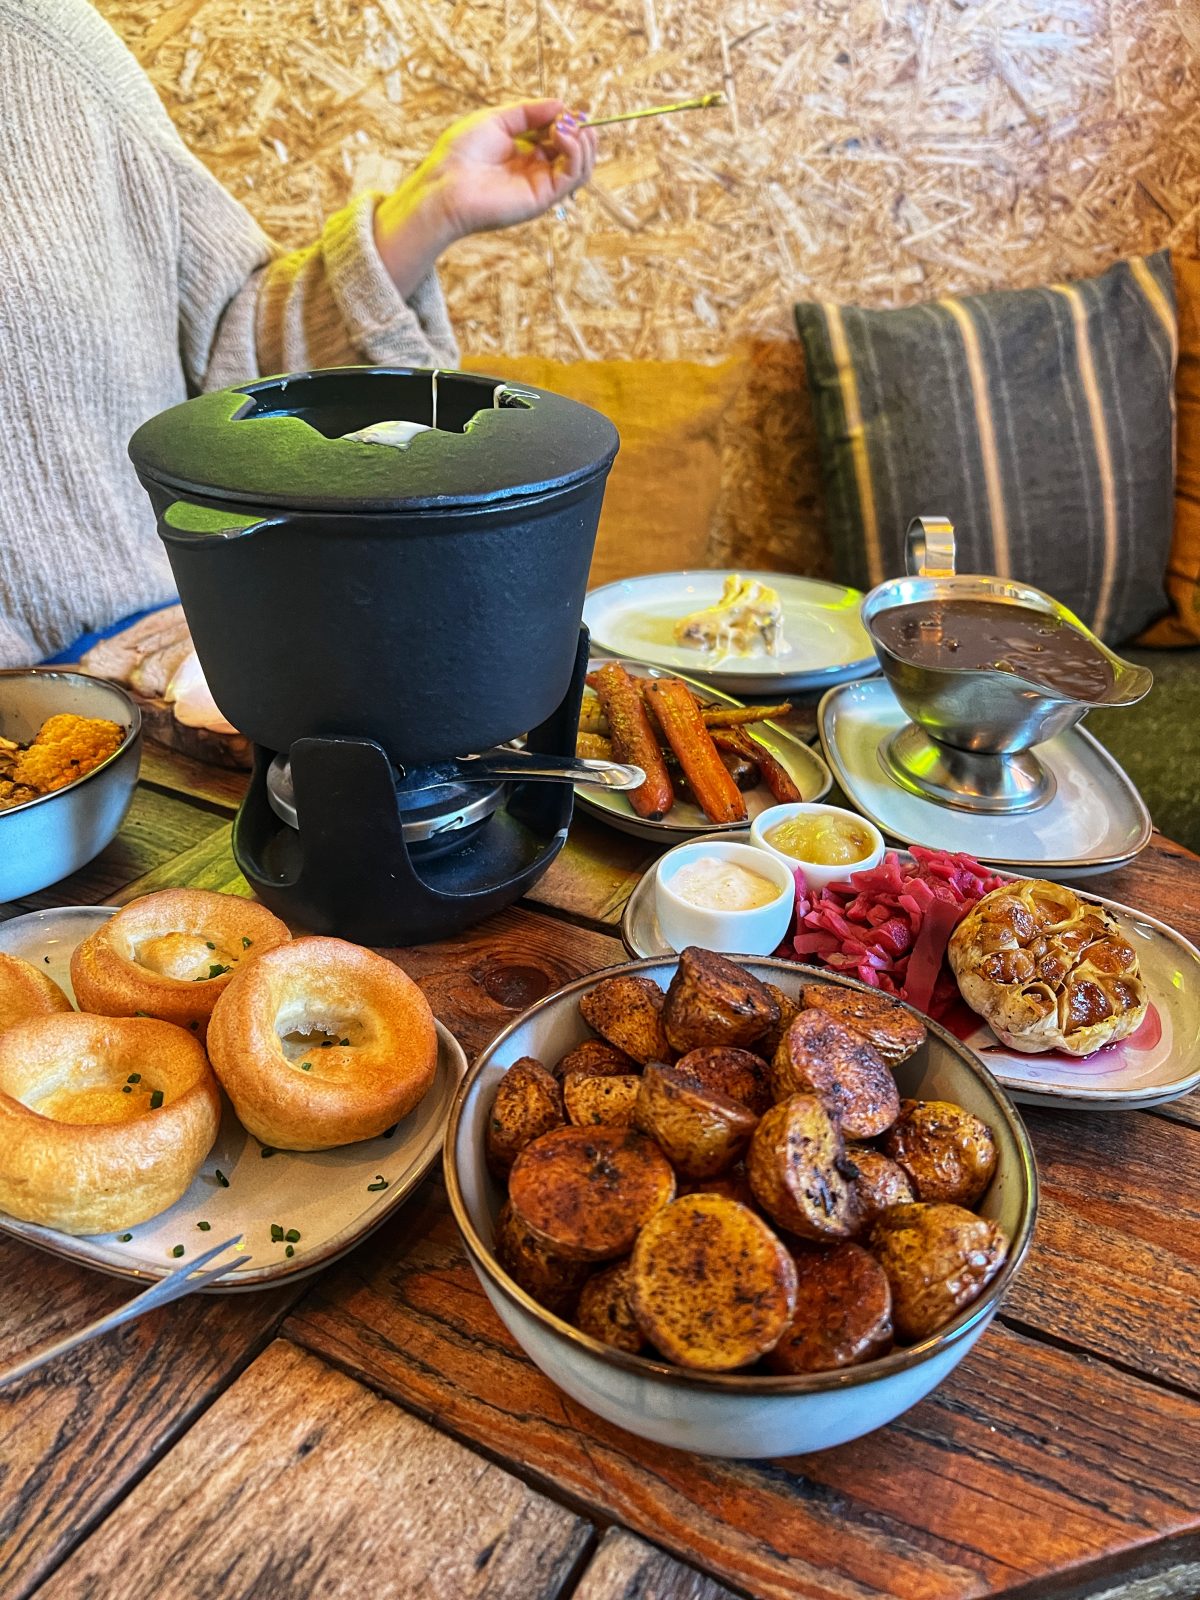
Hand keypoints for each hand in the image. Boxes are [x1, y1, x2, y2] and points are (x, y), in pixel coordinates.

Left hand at [374, 99, 597, 297]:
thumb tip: (561, 105)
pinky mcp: (543, 198)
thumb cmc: (461, 153)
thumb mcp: (497, 119)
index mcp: (524, 152)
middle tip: (570, 116)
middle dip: (578, 129)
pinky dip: (575, 152)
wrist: (445, 186)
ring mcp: (541, 185)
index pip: (558, 136)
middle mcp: (535, 170)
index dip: (567, 120)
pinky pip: (573, 176)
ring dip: (582, 141)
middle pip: (574, 151)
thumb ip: (529, 112)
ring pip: (580, 166)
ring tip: (566, 125)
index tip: (565, 107)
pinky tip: (561, 134)